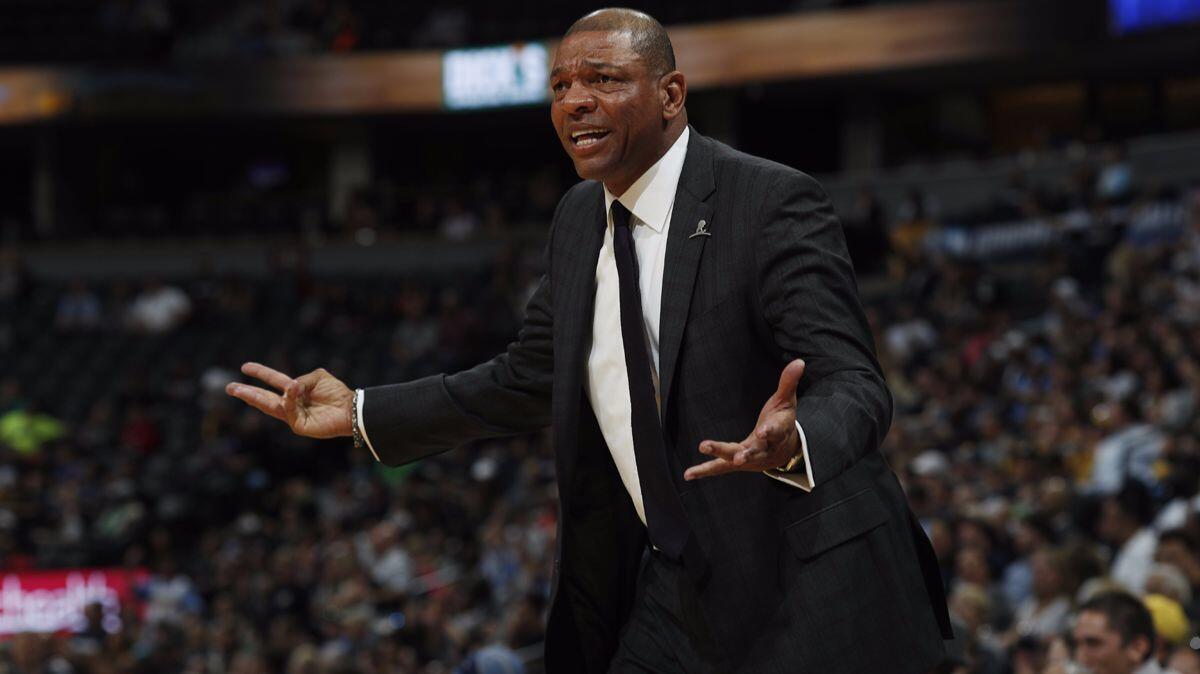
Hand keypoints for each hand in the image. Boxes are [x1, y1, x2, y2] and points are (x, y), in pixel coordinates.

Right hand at [225, 363, 354, 438]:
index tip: (244, 366)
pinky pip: (289, 410)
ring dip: (254, 397)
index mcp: (295, 390)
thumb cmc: (337, 393)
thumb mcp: (318, 377)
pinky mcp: (298, 426)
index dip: (260, 373)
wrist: (350, 409)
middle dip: (246, 393)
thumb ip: (301, 379)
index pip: (273, 381)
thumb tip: (290, 387)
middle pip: (264, 398)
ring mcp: (293, 416)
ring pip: (269, 406)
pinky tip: (292, 389)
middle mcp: (291, 403)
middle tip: (228, 387)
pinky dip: (289, 399)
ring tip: (239, 389)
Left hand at [684, 358, 804, 480]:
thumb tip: (799, 361)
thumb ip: (789, 382)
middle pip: (754, 451)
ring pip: (734, 458)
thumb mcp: (787, 401)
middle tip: (738, 457)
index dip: (770, 431)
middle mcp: (764, 449)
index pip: (775, 431)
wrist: (783, 450)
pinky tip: (688, 474)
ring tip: (704, 445)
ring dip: (720, 453)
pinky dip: (704, 471)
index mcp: (778, 432)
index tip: (763, 432)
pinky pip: (719, 468)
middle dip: (746, 453)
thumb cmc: (782, 421)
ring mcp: (749, 458)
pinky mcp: (736, 462)